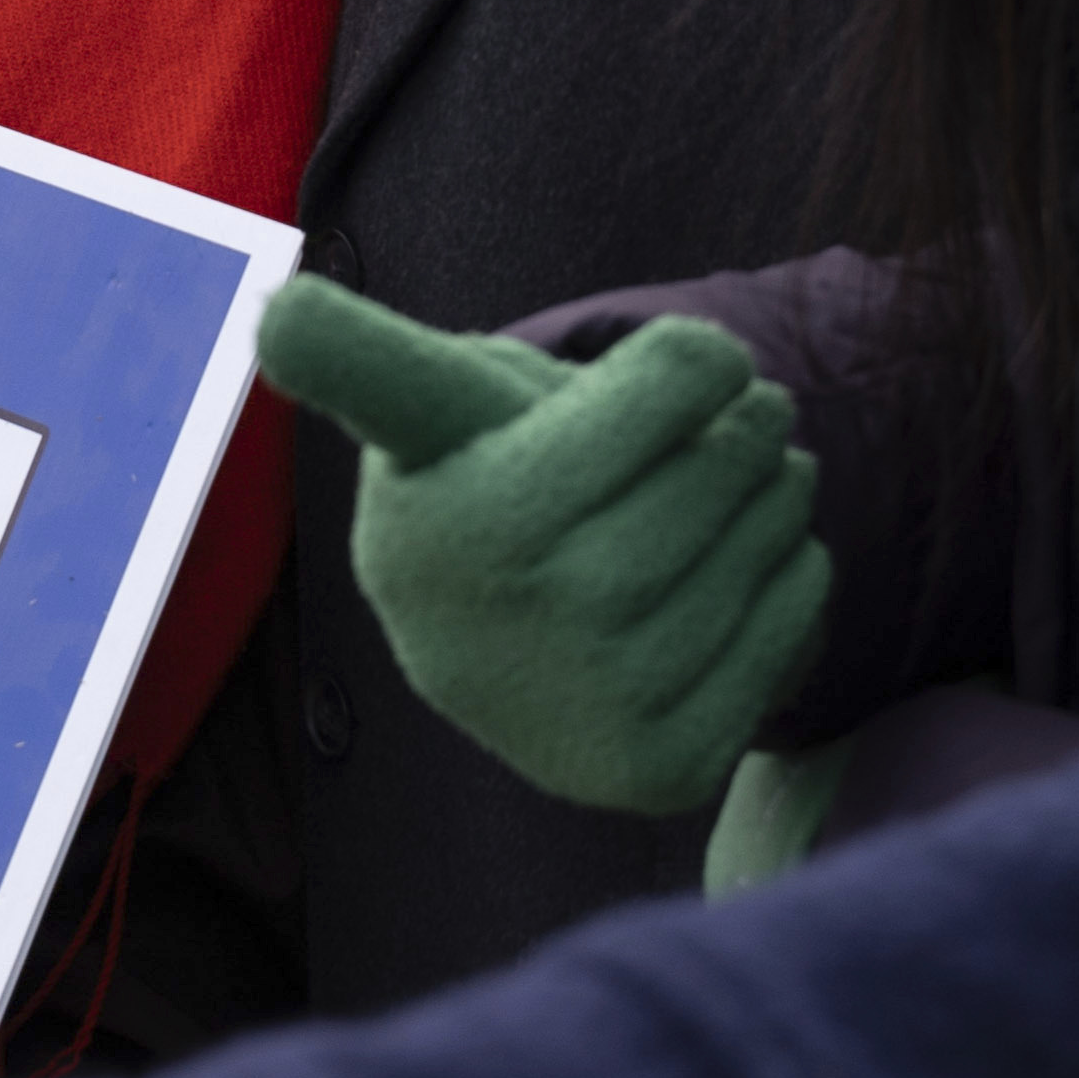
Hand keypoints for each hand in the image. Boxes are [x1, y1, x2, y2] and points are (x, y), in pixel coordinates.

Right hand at [264, 279, 828, 818]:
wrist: (503, 671)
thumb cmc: (485, 489)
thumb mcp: (429, 411)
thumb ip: (359, 352)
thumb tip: (279, 313)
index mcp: (459, 510)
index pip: (614, 394)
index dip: (655, 361)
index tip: (691, 356)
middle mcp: (524, 610)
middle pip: (723, 447)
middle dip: (743, 408)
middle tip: (735, 408)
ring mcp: (600, 697)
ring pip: (770, 521)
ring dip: (777, 479)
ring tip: (738, 479)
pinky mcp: (668, 764)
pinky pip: (799, 604)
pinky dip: (792, 563)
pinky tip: (734, 567)